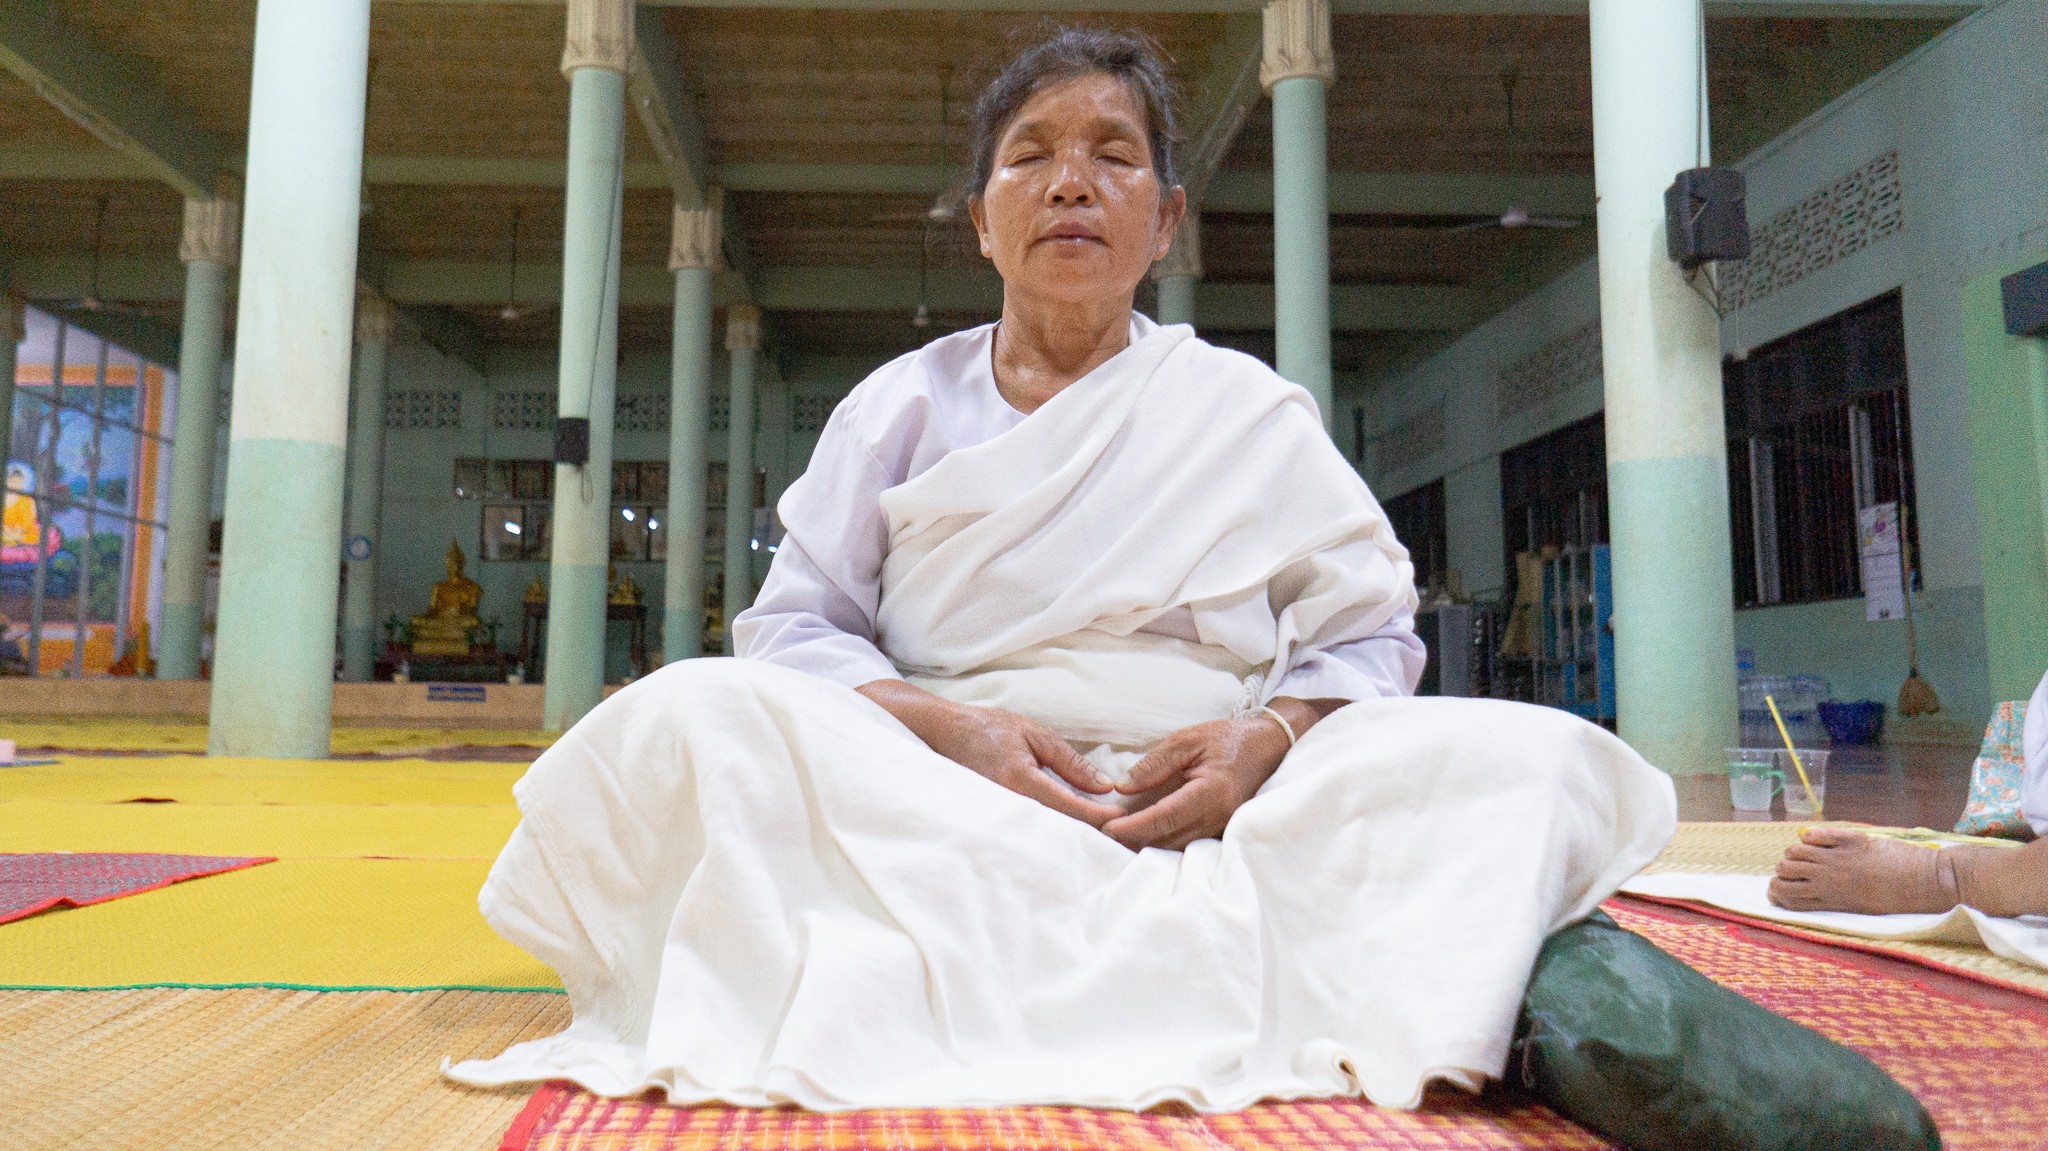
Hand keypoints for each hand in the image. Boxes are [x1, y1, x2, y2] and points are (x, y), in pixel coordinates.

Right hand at [856, 680, 1123, 827]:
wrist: (941, 735)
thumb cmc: (988, 730)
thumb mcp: (1033, 734)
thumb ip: (1069, 761)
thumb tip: (1105, 786)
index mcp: (1021, 781)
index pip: (1071, 807)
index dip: (1101, 817)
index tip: (1127, 821)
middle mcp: (1010, 806)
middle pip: (1063, 832)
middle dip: (1095, 838)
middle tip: (1128, 843)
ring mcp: (1000, 819)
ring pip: (1048, 838)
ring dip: (1079, 841)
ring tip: (1110, 844)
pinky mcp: (997, 825)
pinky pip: (1033, 836)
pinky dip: (1057, 838)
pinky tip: (1077, 839)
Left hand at [1100, 716, 1290, 850]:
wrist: (1267, 747)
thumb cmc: (1227, 739)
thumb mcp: (1187, 739)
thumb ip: (1154, 764)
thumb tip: (1123, 787)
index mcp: (1211, 792)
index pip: (1165, 817)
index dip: (1134, 826)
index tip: (1106, 829)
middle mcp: (1218, 817)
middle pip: (1168, 839)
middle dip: (1133, 839)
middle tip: (1100, 834)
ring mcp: (1222, 828)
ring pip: (1176, 846)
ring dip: (1145, 844)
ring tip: (1114, 836)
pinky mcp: (1220, 831)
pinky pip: (1186, 843)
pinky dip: (1162, 841)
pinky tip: (1141, 835)